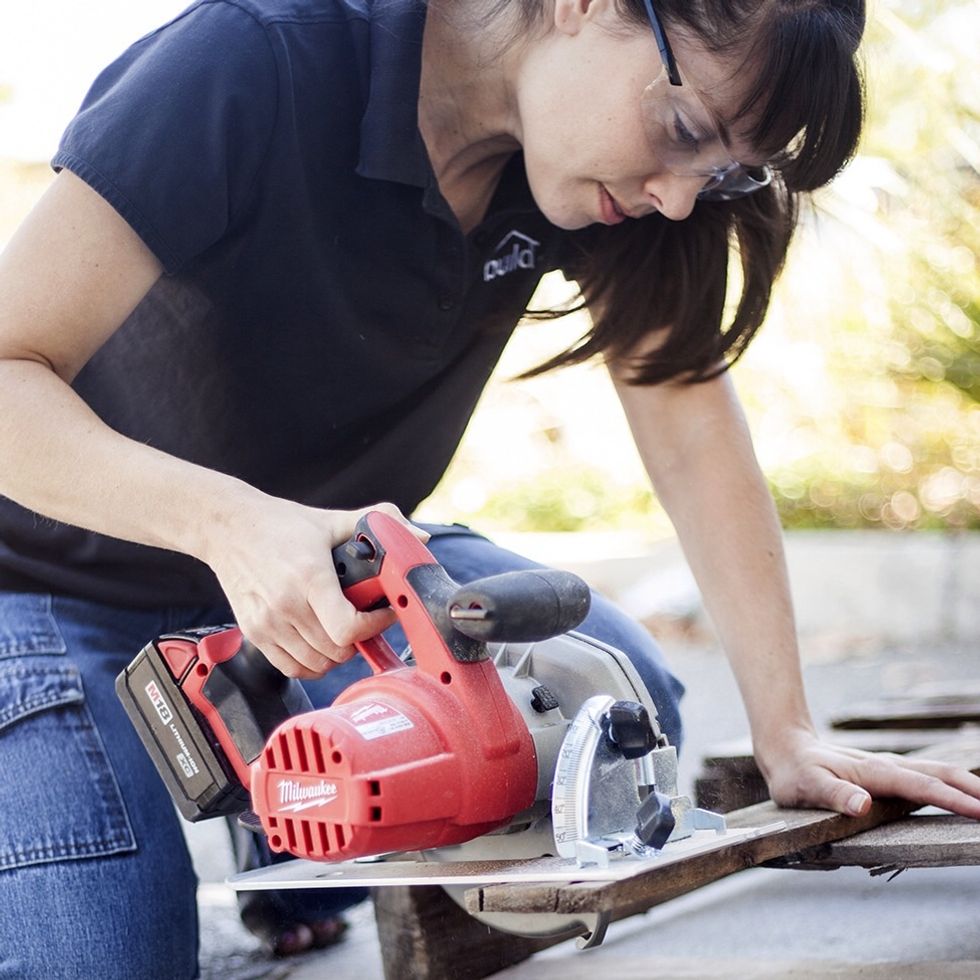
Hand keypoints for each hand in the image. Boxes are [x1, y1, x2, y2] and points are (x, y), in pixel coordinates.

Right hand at [202, 494, 427, 678]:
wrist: (228, 529)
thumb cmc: (280, 525)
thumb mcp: (331, 520)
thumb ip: (378, 521)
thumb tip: (419, 536)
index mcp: (309, 578)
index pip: (347, 629)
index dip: (374, 626)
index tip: (383, 612)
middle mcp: (287, 606)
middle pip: (337, 651)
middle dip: (360, 638)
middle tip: (365, 618)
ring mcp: (268, 624)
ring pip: (318, 664)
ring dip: (338, 653)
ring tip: (343, 629)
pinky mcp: (255, 634)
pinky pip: (293, 668)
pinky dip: (313, 664)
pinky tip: (321, 643)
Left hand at [759, 728, 979, 819]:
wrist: (786, 747)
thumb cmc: (794, 772)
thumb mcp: (805, 786)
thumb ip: (834, 795)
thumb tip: (862, 805)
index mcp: (874, 773)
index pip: (921, 787)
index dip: (952, 800)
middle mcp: (887, 766)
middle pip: (940, 774)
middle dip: (973, 790)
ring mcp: (889, 768)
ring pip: (937, 772)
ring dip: (967, 785)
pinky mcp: (887, 773)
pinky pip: (927, 777)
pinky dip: (952, 783)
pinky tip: (962, 793)